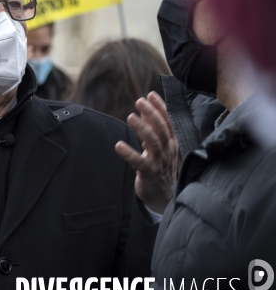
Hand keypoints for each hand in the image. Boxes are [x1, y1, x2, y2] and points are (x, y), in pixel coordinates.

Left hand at [115, 92, 179, 213]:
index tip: (150, 94)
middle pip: (161, 129)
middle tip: (139, 101)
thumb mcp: (157, 145)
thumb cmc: (159, 166)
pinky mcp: (149, 172)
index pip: (167, 121)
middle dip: (151, 113)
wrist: (162, 195)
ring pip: (153, 142)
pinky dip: (129, 153)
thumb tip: (144, 108)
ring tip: (131, 116)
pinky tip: (118, 145)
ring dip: (142, 128)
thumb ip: (152, 128)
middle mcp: (167, 150)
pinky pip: (139, 162)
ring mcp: (159, 161)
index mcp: (170, 142)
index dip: (160, 107)